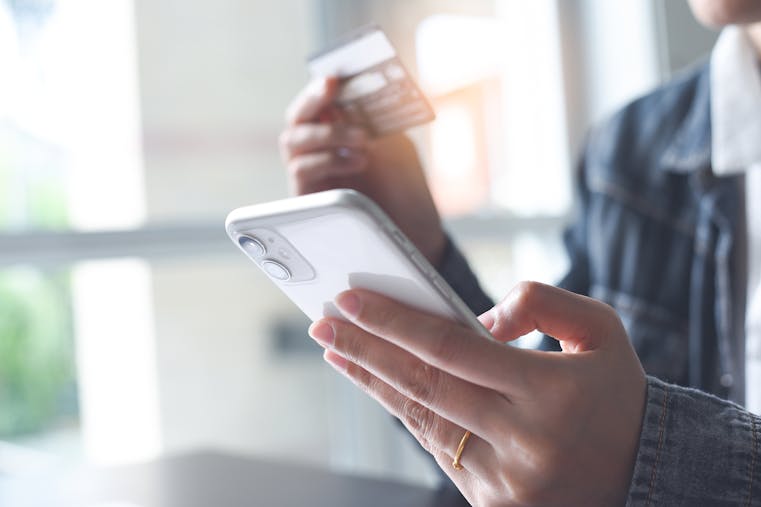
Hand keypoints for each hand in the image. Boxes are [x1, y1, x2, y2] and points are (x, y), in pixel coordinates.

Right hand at [278, 77, 445, 263]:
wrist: (413, 232)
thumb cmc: (404, 187)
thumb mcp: (397, 148)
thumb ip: (376, 124)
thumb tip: (356, 103)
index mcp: (339, 130)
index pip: (318, 102)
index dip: (319, 87)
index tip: (332, 76)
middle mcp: (320, 149)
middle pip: (297, 118)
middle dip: (312, 101)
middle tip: (333, 92)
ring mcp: (312, 172)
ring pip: (292, 140)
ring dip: (326, 134)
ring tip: (362, 140)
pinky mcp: (308, 197)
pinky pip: (301, 170)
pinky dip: (327, 160)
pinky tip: (357, 161)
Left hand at [308, 281, 646, 506]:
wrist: (644, 474)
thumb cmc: (617, 395)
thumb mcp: (602, 332)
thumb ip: (542, 304)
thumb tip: (479, 319)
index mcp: (551, 393)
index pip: (452, 350)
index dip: (395, 322)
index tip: (352, 298)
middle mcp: (524, 441)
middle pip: (423, 386)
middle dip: (366, 349)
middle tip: (324, 321)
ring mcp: (505, 479)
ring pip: (421, 421)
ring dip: (373, 382)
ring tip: (337, 350)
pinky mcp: (493, 502)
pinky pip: (438, 448)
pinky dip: (404, 413)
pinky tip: (380, 385)